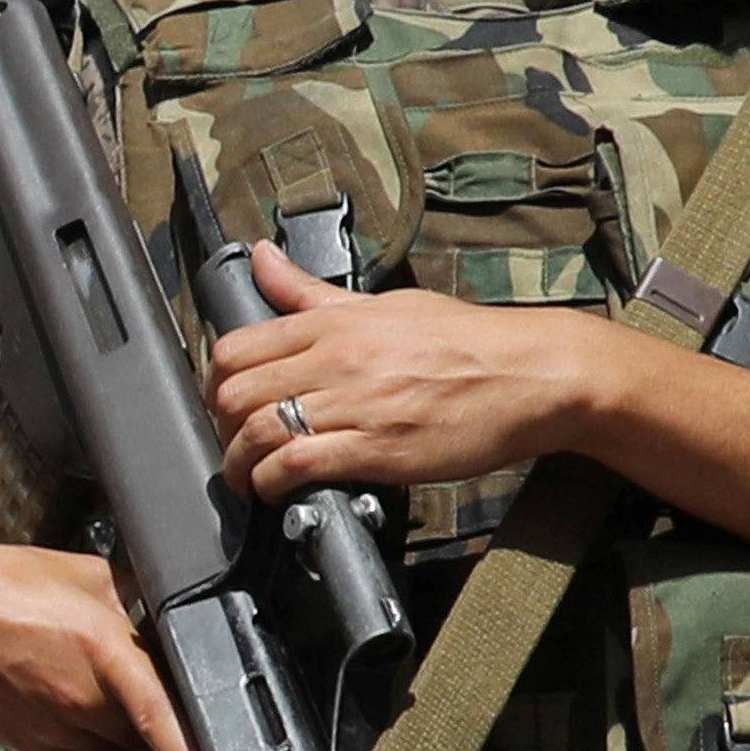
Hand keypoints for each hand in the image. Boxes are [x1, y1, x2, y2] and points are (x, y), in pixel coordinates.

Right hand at [0, 533, 201, 750]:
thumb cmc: (2, 586)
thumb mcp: (90, 574)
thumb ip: (140, 600)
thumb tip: (174, 615)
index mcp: (101, 649)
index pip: (159, 716)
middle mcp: (79, 700)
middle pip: (146, 737)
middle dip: (161, 721)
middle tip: (155, 686)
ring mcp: (54, 730)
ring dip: (124, 729)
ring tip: (98, 681)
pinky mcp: (33, 748)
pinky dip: (92, 737)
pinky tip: (71, 697)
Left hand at [204, 239, 616, 511]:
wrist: (531, 374)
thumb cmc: (466, 341)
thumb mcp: (384, 304)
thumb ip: (311, 292)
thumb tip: (263, 259)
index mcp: (335, 323)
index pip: (237, 347)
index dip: (219, 382)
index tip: (227, 402)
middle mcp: (336, 359)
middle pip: (235, 393)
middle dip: (221, 426)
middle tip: (233, 443)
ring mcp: (354, 404)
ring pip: (257, 432)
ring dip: (239, 464)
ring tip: (247, 478)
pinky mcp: (375, 449)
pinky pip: (296, 465)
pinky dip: (272, 483)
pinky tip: (276, 491)